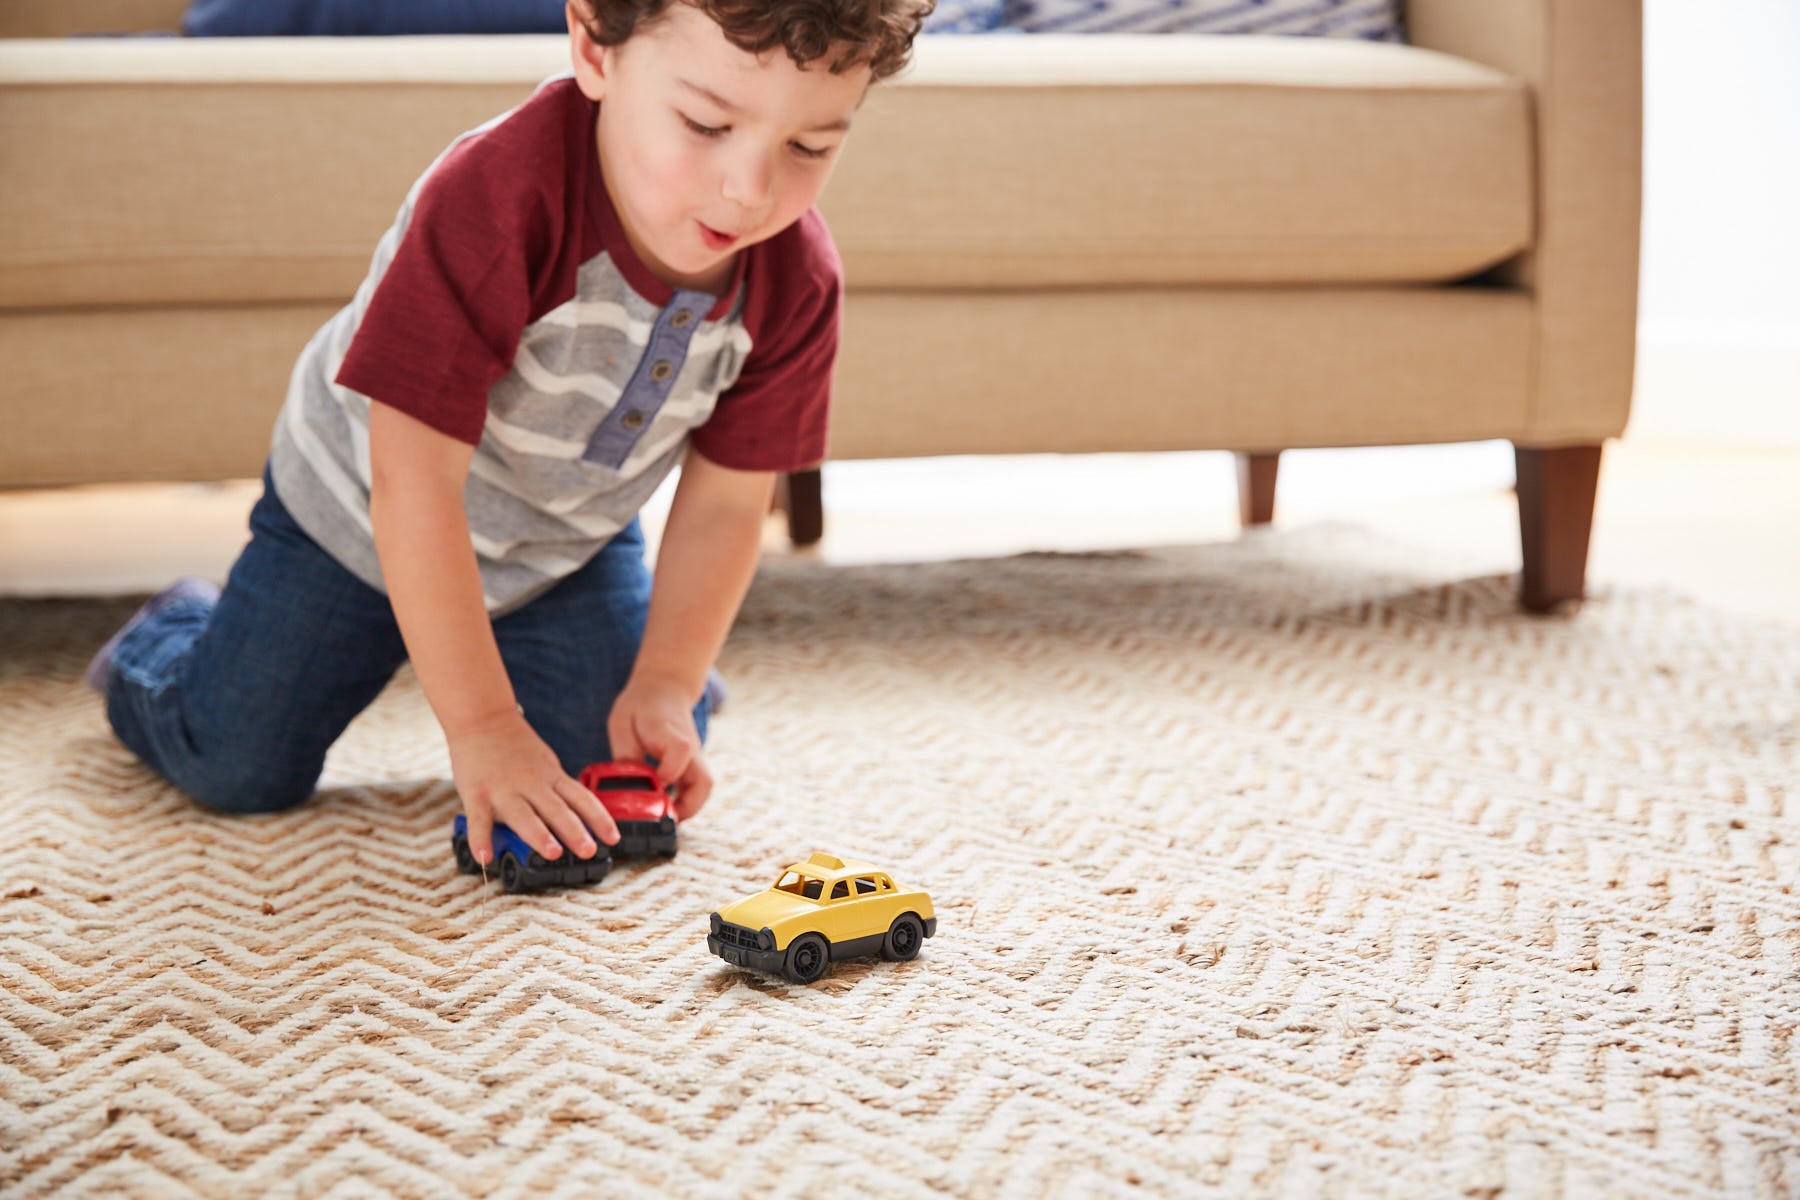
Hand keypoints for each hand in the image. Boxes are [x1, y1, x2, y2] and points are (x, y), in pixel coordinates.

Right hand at [447, 709, 618, 865]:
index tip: (613, 838)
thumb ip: (557, 792)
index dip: (599, 818)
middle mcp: (531, 784)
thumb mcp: (546, 765)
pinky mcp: (476, 794)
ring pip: (523, 815)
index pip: (582, 798)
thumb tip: (578, 820)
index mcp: (551, 777)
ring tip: (552, 853)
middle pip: (557, 809)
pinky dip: (480, 839)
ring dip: (539, 835)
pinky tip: (484, 858)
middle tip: (589, 850)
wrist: (482, 718)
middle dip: (574, 831)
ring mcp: (503, 790)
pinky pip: (479, 820)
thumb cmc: (516, 748)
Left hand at [608, 673, 713, 821]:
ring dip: (689, 807)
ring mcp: (694, 756)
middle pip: (704, 782)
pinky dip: (685, 800)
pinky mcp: (691, 762)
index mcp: (670, 733)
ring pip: (704, 787)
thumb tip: (625, 786)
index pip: (679, 753)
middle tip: (666, 820)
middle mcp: (689, 748)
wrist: (664, 687)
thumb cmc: (640, 705)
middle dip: (688, 807)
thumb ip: (625, 755)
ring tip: (666, 819)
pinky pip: (696, 786)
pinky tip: (665, 807)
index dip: (667, 774)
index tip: (651, 785)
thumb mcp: (623, 723)